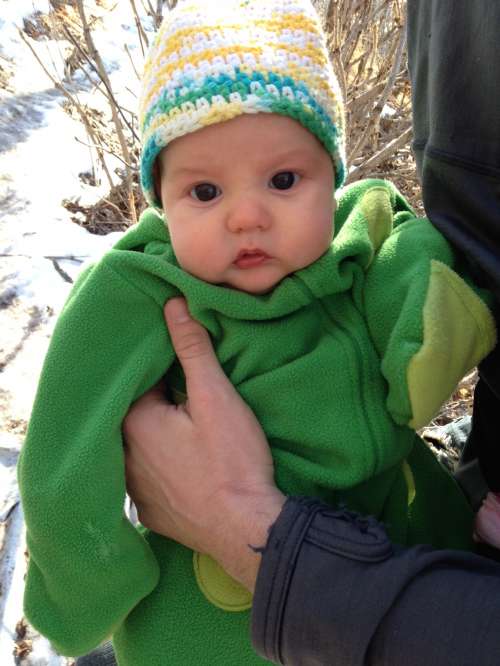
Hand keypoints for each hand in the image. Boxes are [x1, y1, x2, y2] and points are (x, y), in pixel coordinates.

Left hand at [124, 298, 284, 590]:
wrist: (247, 528)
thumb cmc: (232, 459)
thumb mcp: (215, 396)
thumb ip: (192, 349)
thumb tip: (171, 303)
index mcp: (134, 422)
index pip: (139, 381)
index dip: (161, 369)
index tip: (181, 366)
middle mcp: (122, 458)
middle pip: (136, 416)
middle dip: (156, 402)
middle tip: (184, 396)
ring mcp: (134, 492)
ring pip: (138, 450)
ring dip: (154, 438)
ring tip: (180, 430)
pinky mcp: (150, 514)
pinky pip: (146, 481)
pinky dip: (158, 470)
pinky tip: (179, 467)